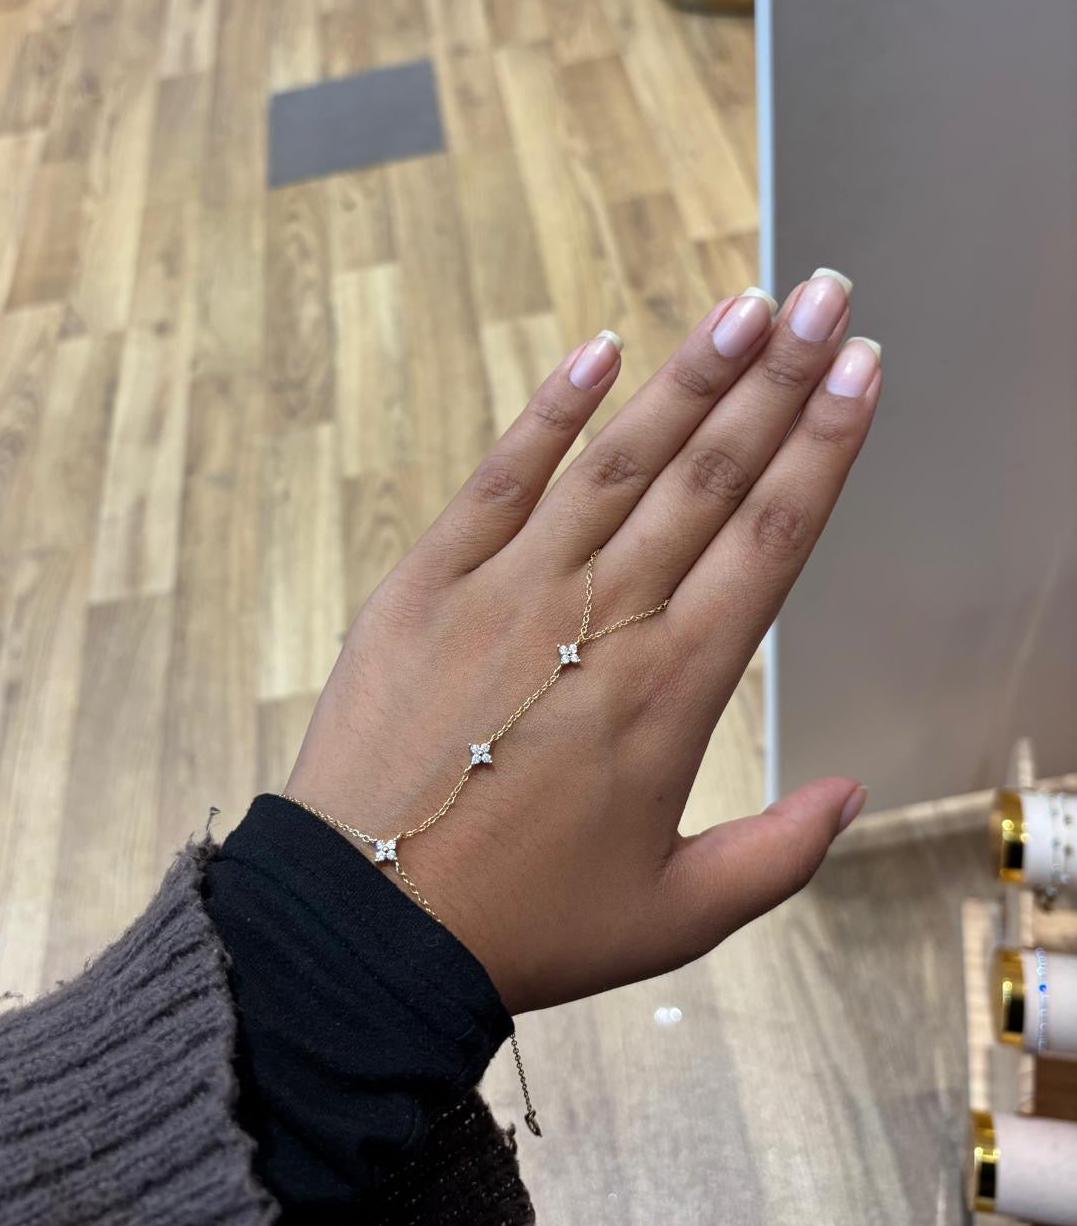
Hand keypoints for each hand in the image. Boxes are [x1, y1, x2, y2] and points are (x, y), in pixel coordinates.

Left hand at [285, 276, 880, 1013]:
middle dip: (780, 380)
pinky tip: (600, 349)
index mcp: (671, 691)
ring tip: (744, 306)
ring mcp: (508, 590)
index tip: (862, 375)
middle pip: (709, 478)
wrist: (363, 927)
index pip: (770, 540)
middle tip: (828, 299)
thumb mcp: (673, 917)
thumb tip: (848, 793)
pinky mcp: (426, 582)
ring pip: (618, 461)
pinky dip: (551, 411)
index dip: (824, 448)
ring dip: (688, 377)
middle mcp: (600, 619)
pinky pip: (498, 477)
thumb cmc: (522, 926)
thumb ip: (777, 854)